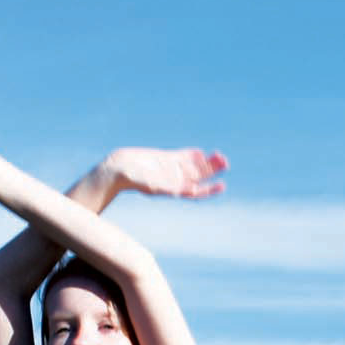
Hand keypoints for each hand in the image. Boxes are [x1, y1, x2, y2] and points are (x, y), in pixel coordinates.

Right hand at [105, 146, 227, 198]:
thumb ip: (168, 188)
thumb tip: (183, 191)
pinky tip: (201, 153)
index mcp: (175, 189)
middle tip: (225, 163)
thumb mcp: (152, 185)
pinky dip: (192, 155)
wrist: (118, 168)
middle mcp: (176, 180)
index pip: (197, 191)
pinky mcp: (165, 158)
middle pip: (200, 176)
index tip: (222, 185)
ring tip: (220, 156)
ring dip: (207, 161)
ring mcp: (172, 168)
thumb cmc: (133, 180)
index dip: (210, 189)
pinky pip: (183, 156)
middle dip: (213, 170)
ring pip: (194, 165)